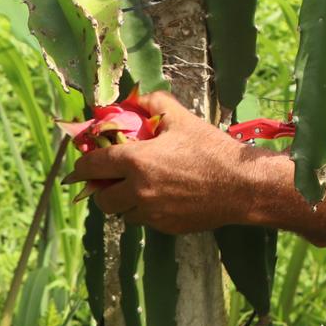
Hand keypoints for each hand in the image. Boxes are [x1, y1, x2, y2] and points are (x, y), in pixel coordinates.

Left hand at [62, 90, 263, 233]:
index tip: (83, 164)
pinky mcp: (166, 227)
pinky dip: (146, 210)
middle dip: (102, 189)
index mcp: (137, 162)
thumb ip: (155, 103)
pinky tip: (163, 196)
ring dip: (124, 202)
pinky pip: (145, 220)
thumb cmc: (212, 150)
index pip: (93, 166)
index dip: (83, 165)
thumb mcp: (183, 119)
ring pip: (123, 213)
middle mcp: (138, 191)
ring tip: (139, 188)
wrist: (242, 186)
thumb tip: (137, 98)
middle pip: (102, 199)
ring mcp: (152, 213)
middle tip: (112, 179)